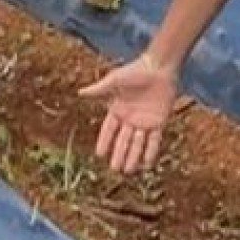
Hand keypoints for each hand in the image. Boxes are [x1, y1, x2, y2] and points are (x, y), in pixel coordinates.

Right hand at [78, 53, 180, 174]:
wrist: (158, 68)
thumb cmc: (136, 71)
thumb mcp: (115, 80)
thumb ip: (99, 89)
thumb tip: (80, 93)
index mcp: (118, 110)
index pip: (109, 130)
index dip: (104, 142)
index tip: (99, 154)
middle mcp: (130, 118)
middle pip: (123, 140)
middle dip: (119, 155)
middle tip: (114, 169)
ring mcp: (145, 121)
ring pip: (137, 144)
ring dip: (133, 157)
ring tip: (128, 172)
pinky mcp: (158, 122)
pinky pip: (154, 140)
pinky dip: (151, 151)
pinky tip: (147, 164)